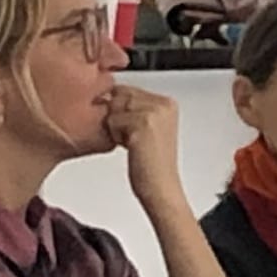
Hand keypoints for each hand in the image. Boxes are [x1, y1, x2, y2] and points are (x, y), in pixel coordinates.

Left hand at [105, 81, 184, 195]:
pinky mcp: (143, 123)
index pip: (128, 90)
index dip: (122, 112)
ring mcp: (155, 112)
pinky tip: (132, 148)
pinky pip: (112, 121)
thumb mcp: (149, 128)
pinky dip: (116, 136)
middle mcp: (164, 104)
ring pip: (113, 108)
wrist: (160, 187)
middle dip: (118, 118)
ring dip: (116, 128)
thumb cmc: (152, 163)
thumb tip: (108, 95)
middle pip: (119, 96)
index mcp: (168, 102)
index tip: (136, 131)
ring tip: (134, 143)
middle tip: (135, 139)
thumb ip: (135, 108)